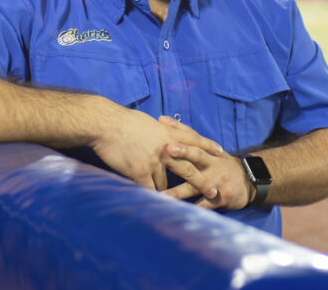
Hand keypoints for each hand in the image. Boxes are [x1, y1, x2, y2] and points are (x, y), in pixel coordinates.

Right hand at [90, 107, 224, 190]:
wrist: (106, 124)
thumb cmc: (123, 121)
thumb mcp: (148, 123)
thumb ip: (159, 132)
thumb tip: (164, 132)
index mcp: (168, 134)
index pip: (193, 140)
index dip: (207, 146)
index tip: (220, 152)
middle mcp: (166, 149)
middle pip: (188, 168)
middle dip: (202, 182)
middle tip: (214, 191)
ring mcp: (154, 162)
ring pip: (166, 183)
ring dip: (166, 191)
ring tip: (172, 201)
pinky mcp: (140, 172)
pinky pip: (150, 189)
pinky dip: (153, 197)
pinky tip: (156, 206)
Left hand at [158, 116, 252, 210]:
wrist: (248, 181)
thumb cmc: (220, 162)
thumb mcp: (208, 147)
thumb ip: (186, 134)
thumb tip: (162, 119)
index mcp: (208, 151)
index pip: (193, 139)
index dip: (180, 131)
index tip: (164, 127)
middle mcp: (213, 164)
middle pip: (197, 156)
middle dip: (184, 152)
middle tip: (168, 149)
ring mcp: (217, 181)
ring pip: (196, 185)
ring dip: (179, 191)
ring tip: (163, 195)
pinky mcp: (220, 198)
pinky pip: (205, 205)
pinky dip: (193, 210)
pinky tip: (180, 214)